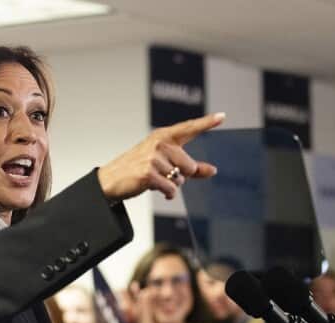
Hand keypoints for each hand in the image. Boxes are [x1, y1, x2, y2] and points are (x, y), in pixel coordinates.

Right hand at [98, 113, 224, 200]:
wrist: (112, 179)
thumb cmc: (139, 168)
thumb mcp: (165, 163)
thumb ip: (191, 167)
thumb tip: (213, 170)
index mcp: (164, 136)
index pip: (189, 128)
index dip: (207, 123)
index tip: (223, 116)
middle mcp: (159, 143)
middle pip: (190, 166)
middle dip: (181, 176)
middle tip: (162, 174)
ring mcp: (153, 157)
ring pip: (180, 179)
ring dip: (171, 185)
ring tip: (154, 179)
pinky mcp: (148, 173)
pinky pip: (172, 189)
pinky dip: (167, 194)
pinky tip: (155, 188)